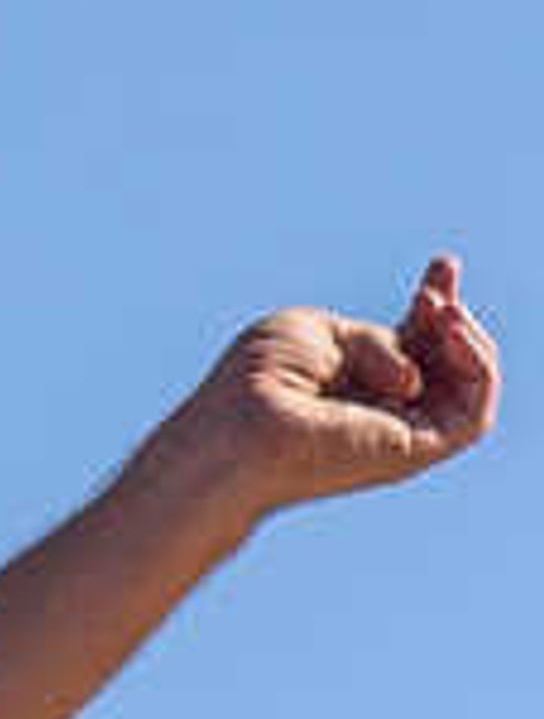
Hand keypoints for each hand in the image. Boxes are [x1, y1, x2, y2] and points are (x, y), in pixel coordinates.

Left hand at [163, 253, 499, 526]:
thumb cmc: (256, 384)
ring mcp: (398, 436)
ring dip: (470, 340)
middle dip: (454, 315)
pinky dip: (479, 367)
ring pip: (468, 389)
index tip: (442, 264)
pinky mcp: (412, 454)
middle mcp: (377, 414)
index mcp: (351, 384)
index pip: (413, 347)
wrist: (239, 428)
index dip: (437, 304)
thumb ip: (374, 341)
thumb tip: (412, 373)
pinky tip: (452, 330)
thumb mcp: (320, 335)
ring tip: (445, 310)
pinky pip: (474, 415)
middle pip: (443, 364)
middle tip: (439, 277)